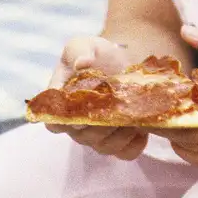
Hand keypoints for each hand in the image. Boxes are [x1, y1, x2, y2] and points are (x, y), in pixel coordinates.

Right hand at [45, 36, 146, 159]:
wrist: (123, 60)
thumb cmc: (96, 54)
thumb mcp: (83, 45)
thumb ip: (78, 51)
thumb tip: (81, 64)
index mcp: (61, 106)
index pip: (55, 122)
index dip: (68, 120)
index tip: (85, 109)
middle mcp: (76, 126)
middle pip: (84, 136)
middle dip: (103, 123)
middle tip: (120, 106)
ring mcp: (98, 136)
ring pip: (105, 146)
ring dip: (121, 133)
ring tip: (134, 115)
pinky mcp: (120, 140)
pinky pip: (125, 152)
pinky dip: (135, 144)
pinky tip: (143, 128)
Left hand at [148, 25, 197, 165]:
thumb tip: (185, 30)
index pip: (195, 113)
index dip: (168, 108)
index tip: (147, 96)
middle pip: (186, 135)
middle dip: (161, 121)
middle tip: (139, 106)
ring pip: (190, 150)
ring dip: (169, 134)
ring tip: (153, 115)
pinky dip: (183, 147)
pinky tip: (177, 129)